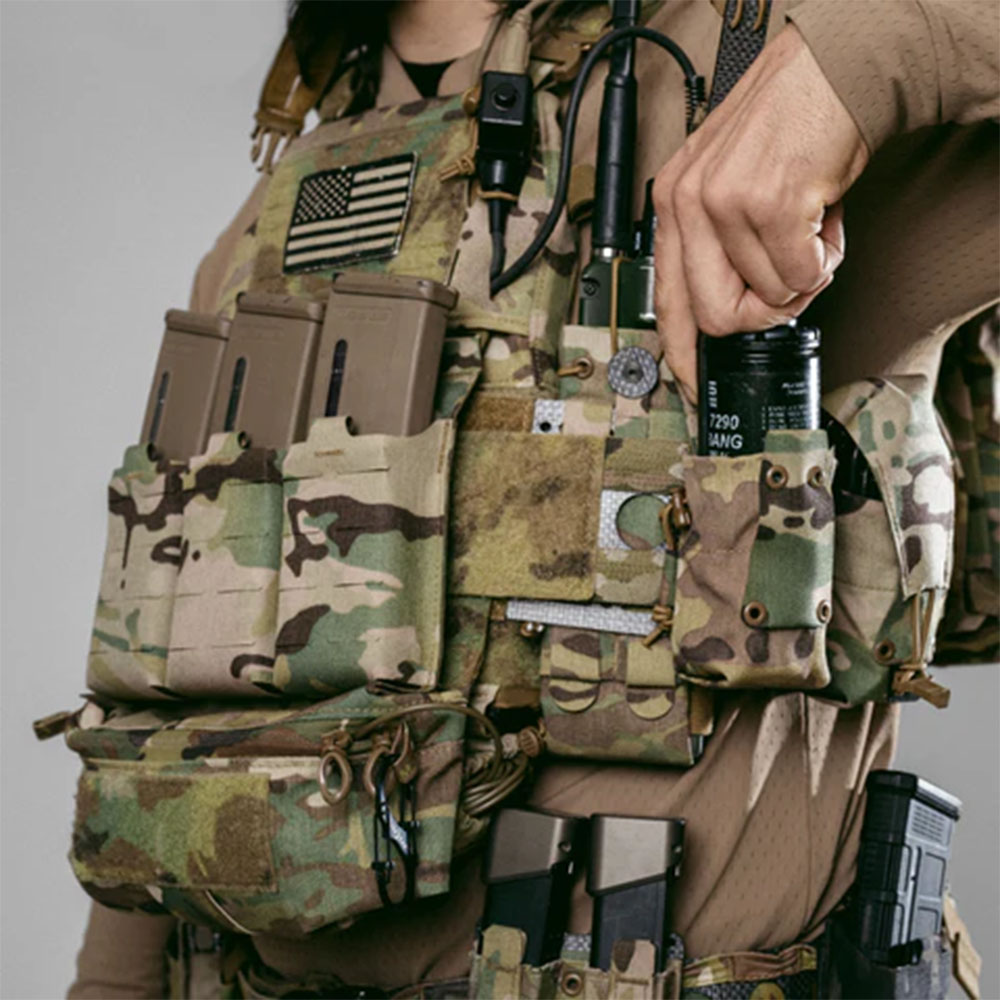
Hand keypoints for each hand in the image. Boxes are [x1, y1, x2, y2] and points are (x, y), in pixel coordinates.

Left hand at [653, 25, 868, 397]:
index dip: (680, 351)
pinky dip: (826, 261)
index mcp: (671, 202)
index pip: (665, 299)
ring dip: (803, 278)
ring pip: (766, 299)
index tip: (689, 381)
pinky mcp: (770, 205)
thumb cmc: (787, 127)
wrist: (834, 72)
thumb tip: (727, 310)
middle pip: (714, 317)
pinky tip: (825, 221)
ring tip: (811, 229)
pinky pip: (802, 278)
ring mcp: (725, 204)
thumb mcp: (726, 183)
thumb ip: (715, 246)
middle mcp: (687, 202)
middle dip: (761, 315)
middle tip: (788, 282)